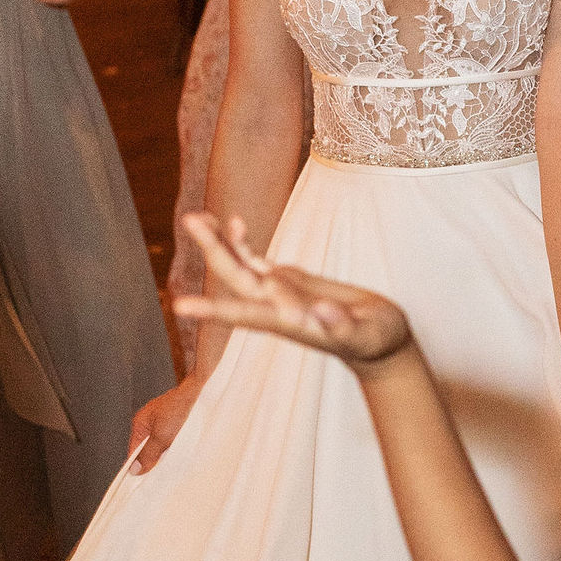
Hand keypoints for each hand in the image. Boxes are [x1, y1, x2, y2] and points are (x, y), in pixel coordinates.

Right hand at [128, 375, 205, 473]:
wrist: (204, 390)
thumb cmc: (181, 408)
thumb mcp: (162, 436)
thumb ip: (148, 454)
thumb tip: (134, 470)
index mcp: (141, 423)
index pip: (134, 452)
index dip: (139, 467)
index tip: (144, 482)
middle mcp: (151, 423)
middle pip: (148, 450)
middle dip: (155, 462)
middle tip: (163, 476)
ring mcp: (165, 422)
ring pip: (162, 447)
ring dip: (168, 455)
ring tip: (176, 464)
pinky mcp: (179, 423)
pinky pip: (174, 441)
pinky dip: (178, 448)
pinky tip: (185, 454)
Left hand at [176, 211, 412, 372]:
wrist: (379, 344)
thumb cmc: (377, 341)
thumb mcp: (365, 333)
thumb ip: (340, 324)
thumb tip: (315, 310)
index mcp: (291, 322)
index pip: (245, 314)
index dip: (213, 310)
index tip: (181, 307)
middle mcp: (276, 307)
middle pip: (235, 278)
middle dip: (213, 250)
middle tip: (189, 220)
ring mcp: (280, 293)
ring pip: (240, 267)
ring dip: (218, 243)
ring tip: (195, 216)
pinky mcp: (289, 282)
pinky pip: (257, 261)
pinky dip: (242, 243)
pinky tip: (233, 223)